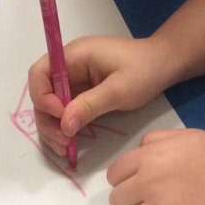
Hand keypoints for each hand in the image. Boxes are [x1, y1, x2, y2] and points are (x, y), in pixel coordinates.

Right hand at [28, 35, 174, 155]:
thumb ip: (89, 106)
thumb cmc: (144, 70)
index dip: (42, 96)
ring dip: (53, 127)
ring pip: (50, 106)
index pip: (40, 73)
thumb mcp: (119, 89)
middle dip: (47, 119)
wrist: (164, 64)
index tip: (60, 117)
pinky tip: (69, 143)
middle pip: (42, 93)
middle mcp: (68, 67)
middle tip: (62, 142)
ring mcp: (74, 80)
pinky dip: (64, 127)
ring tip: (64, 148)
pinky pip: (64, 110)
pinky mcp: (81, 93)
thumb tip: (64, 126)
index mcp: (74, 55)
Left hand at [107, 129, 204, 204]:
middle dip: (132, 201)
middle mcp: (149, 183)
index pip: (114, 175)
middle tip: (152, 200)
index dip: (124, 180)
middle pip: (117, 201)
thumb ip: (156, 141)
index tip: (137, 184)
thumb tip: (137, 152)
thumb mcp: (186, 136)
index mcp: (149, 158)